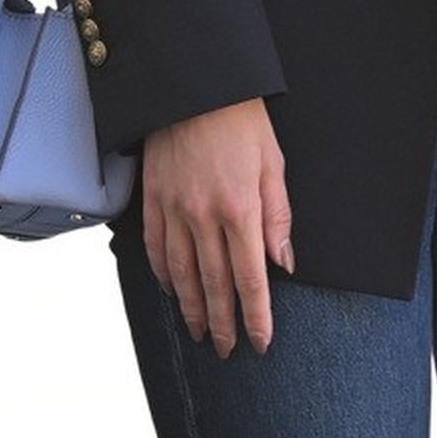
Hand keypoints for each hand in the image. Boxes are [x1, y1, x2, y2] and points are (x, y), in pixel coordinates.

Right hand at [141, 101, 294, 356]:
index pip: (251, 279)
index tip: (260, 342)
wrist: (192, 87)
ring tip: (200, 333)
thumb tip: (284, 264)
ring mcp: (174, 211)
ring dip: (191, 309)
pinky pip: (157, 250)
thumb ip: (278, 218)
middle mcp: (204, 217)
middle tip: (229, 350)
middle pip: (214, 285)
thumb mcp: (273, 164)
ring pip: (182, 275)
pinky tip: (172, 292)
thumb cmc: (240, 121)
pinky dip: (164, 276)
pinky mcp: (153, 201)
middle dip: (223, 324)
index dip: (256, 316)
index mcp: (240, 209)